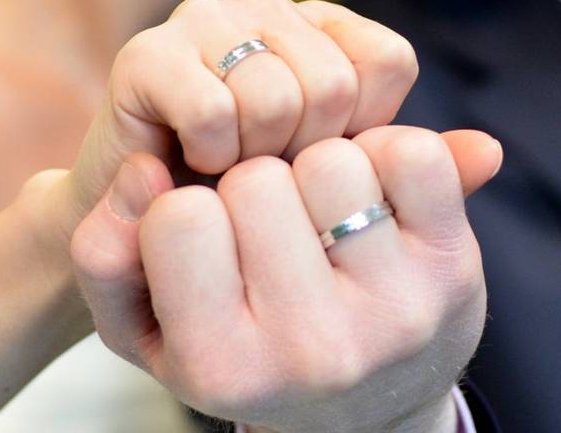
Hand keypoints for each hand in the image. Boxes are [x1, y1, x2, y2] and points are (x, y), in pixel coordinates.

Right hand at [61, 0, 419, 224]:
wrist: (152, 236)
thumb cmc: (254, 213)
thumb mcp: (346, 195)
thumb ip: (418, 177)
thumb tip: (493, 153)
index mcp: (320, 25)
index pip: (387, 60)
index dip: (359, 132)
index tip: (314, 164)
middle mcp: (265, 5)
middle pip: (336, 81)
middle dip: (303, 155)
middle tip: (264, 174)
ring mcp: (205, 18)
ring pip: (280, 95)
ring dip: (254, 162)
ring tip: (227, 169)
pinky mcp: (148, 52)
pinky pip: (214, 110)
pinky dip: (209, 157)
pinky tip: (191, 162)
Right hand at [72, 126, 501, 432]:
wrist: (370, 408)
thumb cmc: (248, 353)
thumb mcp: (151, 331)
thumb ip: (107, 254)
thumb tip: (142, 168)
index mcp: (224, 367)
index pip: (179, 218)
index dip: (188, 207)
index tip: (210, 236)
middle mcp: (313, 348)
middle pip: (255, 179)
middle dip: (252, 185)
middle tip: (270, 227)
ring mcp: (393, 309)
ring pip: (330, 158)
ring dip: (317, 168)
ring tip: (320, 217)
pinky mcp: (453, 270)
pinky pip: (412, 154)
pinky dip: (387, 154)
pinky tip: (374, 198)